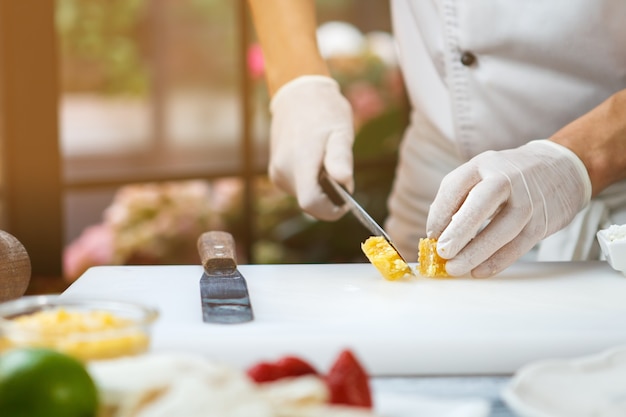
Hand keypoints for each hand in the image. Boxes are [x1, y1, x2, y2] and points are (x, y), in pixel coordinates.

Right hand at [269, 75, 354, 220]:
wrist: (297, 95)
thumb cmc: (324, 111)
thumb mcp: (340, 131)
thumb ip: (341, 158)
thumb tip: (344, 182)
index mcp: (299, 162)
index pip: (311, 204)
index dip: (331, 210)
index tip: (346, 203)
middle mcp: (283, 171)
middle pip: (309, 203)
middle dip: (329, 197)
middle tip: (340, 171)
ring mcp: (277, 173)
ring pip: (304, 196)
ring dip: (320, 189)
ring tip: (326, 160)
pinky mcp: (276, 173)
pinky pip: (298, 188)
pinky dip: (311, 182)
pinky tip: (315, 160)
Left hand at [427, 140, 591, 276]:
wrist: (562, 168)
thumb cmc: (507, 175)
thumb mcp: (481, 173)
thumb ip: (457, 197)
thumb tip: (436, 232)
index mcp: (484, 164)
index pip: (456, 186)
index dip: (440, 212)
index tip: (431, 235)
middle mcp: (507, 178)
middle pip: (482, 204)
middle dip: (460, 230)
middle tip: (442, 251)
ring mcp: (528, 201)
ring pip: (502, 230)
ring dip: (476, 253)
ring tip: (455, 268)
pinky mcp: (543, 221)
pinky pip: (519, 246)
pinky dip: (497, 261)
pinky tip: (479, 271)